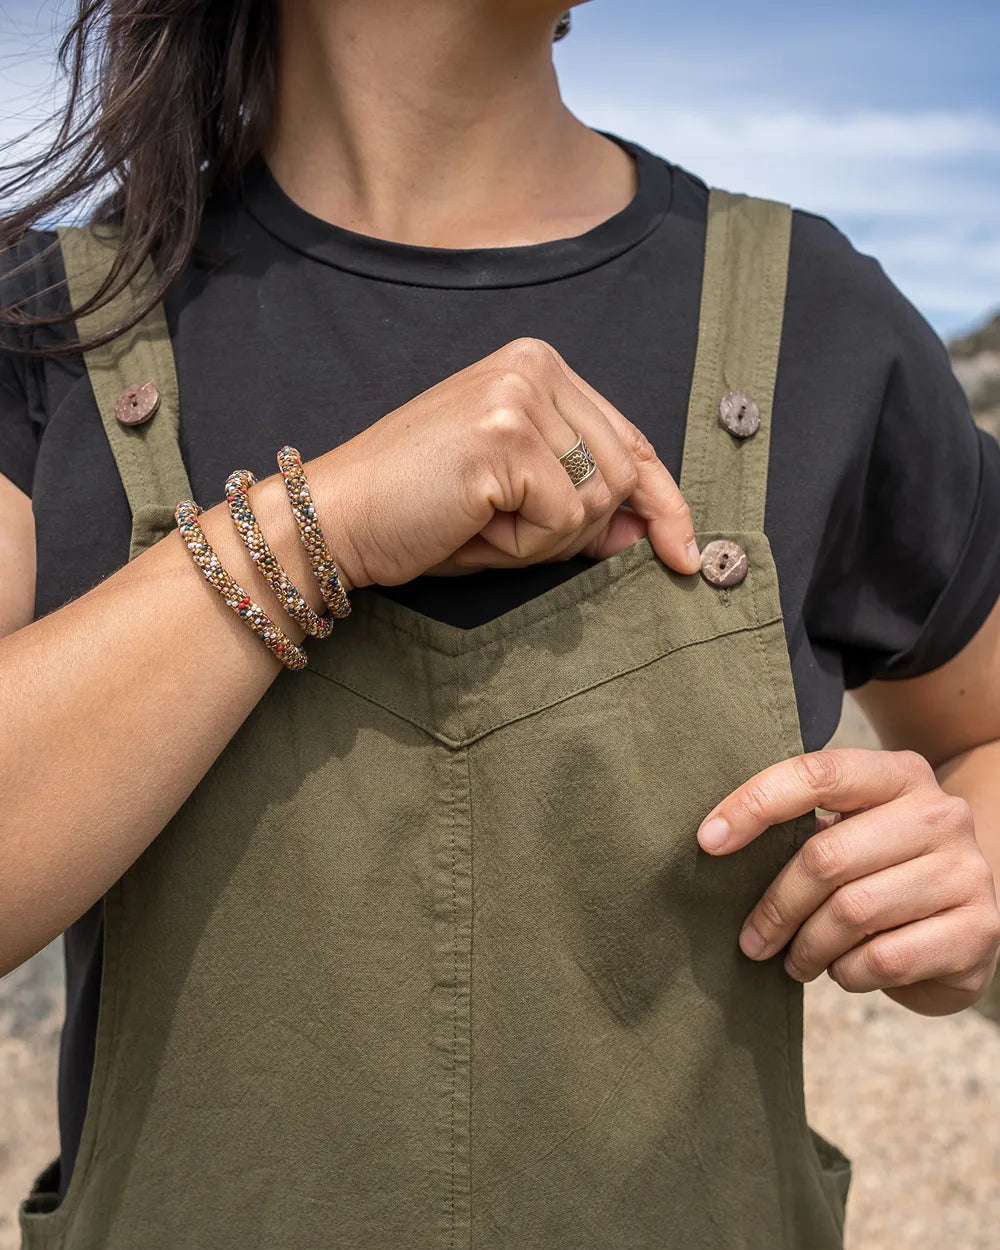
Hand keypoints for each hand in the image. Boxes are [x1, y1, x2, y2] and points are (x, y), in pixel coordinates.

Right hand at [308, 337, 699, 588]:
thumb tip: (653, 533)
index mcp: (539, 366)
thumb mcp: (518, 502)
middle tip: (504, 536)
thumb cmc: (419, 513)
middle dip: (578, 531)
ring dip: (545, 540)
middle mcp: (535, 366)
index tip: (683, 552)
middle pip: (623, 473)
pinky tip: (472, 528)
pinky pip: (563, 519)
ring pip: (598, 500)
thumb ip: (587, 505)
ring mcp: (520, 395)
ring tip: (480, 525)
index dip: (663, 502)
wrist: (336, 518)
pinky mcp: (505, 435)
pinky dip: (523, 546)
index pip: (630, 438)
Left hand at [696, 748, 999, 1015]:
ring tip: (794, 960)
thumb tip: (715, 842)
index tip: (707, 841)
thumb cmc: (882, 869)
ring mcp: (966, 872)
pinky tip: (842, 970)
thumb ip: (801, 825)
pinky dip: (847, 972)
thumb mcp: (850, 830)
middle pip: (826, 856)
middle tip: (752, 939)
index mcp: (899, 774)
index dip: (754, 805)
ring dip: (808, 946)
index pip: (817, 773)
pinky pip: (884, 959)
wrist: (965, 916)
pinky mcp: (979, 931)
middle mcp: (941, 813)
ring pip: (852, 912)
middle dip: (777, 905)